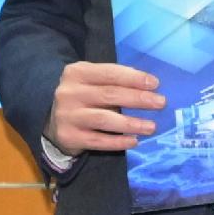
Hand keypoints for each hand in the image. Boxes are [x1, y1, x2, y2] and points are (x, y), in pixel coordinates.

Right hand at [51, 61, 165, 154]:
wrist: (52, 121)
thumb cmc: (83, 97)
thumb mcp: (91, 81)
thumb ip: (113, 80)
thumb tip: (149, 86)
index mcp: (77, 72)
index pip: (110, 73)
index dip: (134, 78)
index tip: (155, 84)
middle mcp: (69, 93)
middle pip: (109, 95)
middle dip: (138, 99)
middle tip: (160, 103)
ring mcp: (67, 116)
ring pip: (104, 119)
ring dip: (131, 123)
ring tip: (151, 126)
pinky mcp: (68, 136)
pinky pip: (98, 140)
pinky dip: (118, 141)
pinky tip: (134, 141)